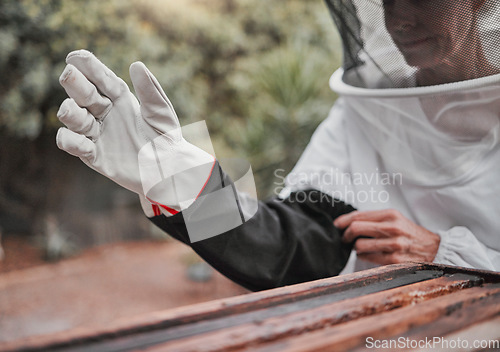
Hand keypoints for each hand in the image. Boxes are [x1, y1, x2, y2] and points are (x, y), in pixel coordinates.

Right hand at [56, 50, 214, 213]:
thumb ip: (150, 90)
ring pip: (74, 119)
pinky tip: (74, 138)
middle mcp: (105, 114)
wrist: (170, 170)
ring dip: (70, 112)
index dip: (89, 67)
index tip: (76, 56)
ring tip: (71, 109)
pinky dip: (71, 141)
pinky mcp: (94, 155)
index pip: (102, 79)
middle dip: (75, 84)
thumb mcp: (161, 113)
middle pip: (84, 95)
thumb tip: (136, 65)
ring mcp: (98, 134)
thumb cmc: (167, 138)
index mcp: (121, 99)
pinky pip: (75, 146)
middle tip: (68, 74)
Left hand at [334, 209, 439, 263]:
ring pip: (359, 245)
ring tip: (359, 247)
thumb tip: (348, 223)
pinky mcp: (394, 260)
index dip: (343, 221)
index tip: (336, 225)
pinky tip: (367, 254)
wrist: (435, 249)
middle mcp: (392, 228)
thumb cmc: (410, 234)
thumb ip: (374, 219)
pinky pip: (368, 257)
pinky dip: (363, 256)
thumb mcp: (395, 219)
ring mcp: (394, 245)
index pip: (358, 215)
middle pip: (355, 228)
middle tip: (345, 238)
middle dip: (346, 234)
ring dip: (355, 247)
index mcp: (391, 214)